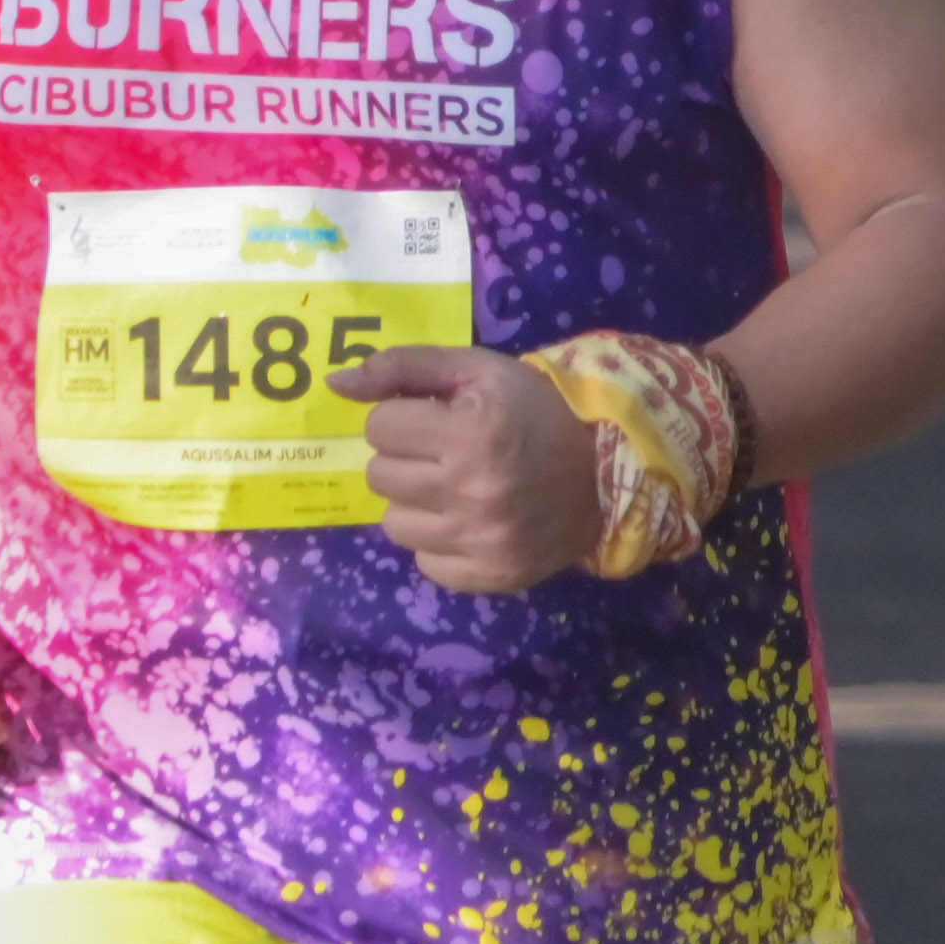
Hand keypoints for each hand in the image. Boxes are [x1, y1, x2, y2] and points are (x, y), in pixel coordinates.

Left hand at [337, 344, 608, 592]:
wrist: (609, 471)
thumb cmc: (538, 411)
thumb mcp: (479, 371)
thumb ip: (405, 368)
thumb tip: (335, 384)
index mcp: (470, 433)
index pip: (379, 427)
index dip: (406, 417)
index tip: (440, 419)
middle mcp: (470, 491)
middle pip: (379, 476)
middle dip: (408, 459)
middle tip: (449, 453)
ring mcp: (479, 540)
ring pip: (393, 523)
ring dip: (418, 503)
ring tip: (458, 489)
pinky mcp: (488, 576)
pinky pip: (425, 562)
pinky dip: (441, 542)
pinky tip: (472, 522)